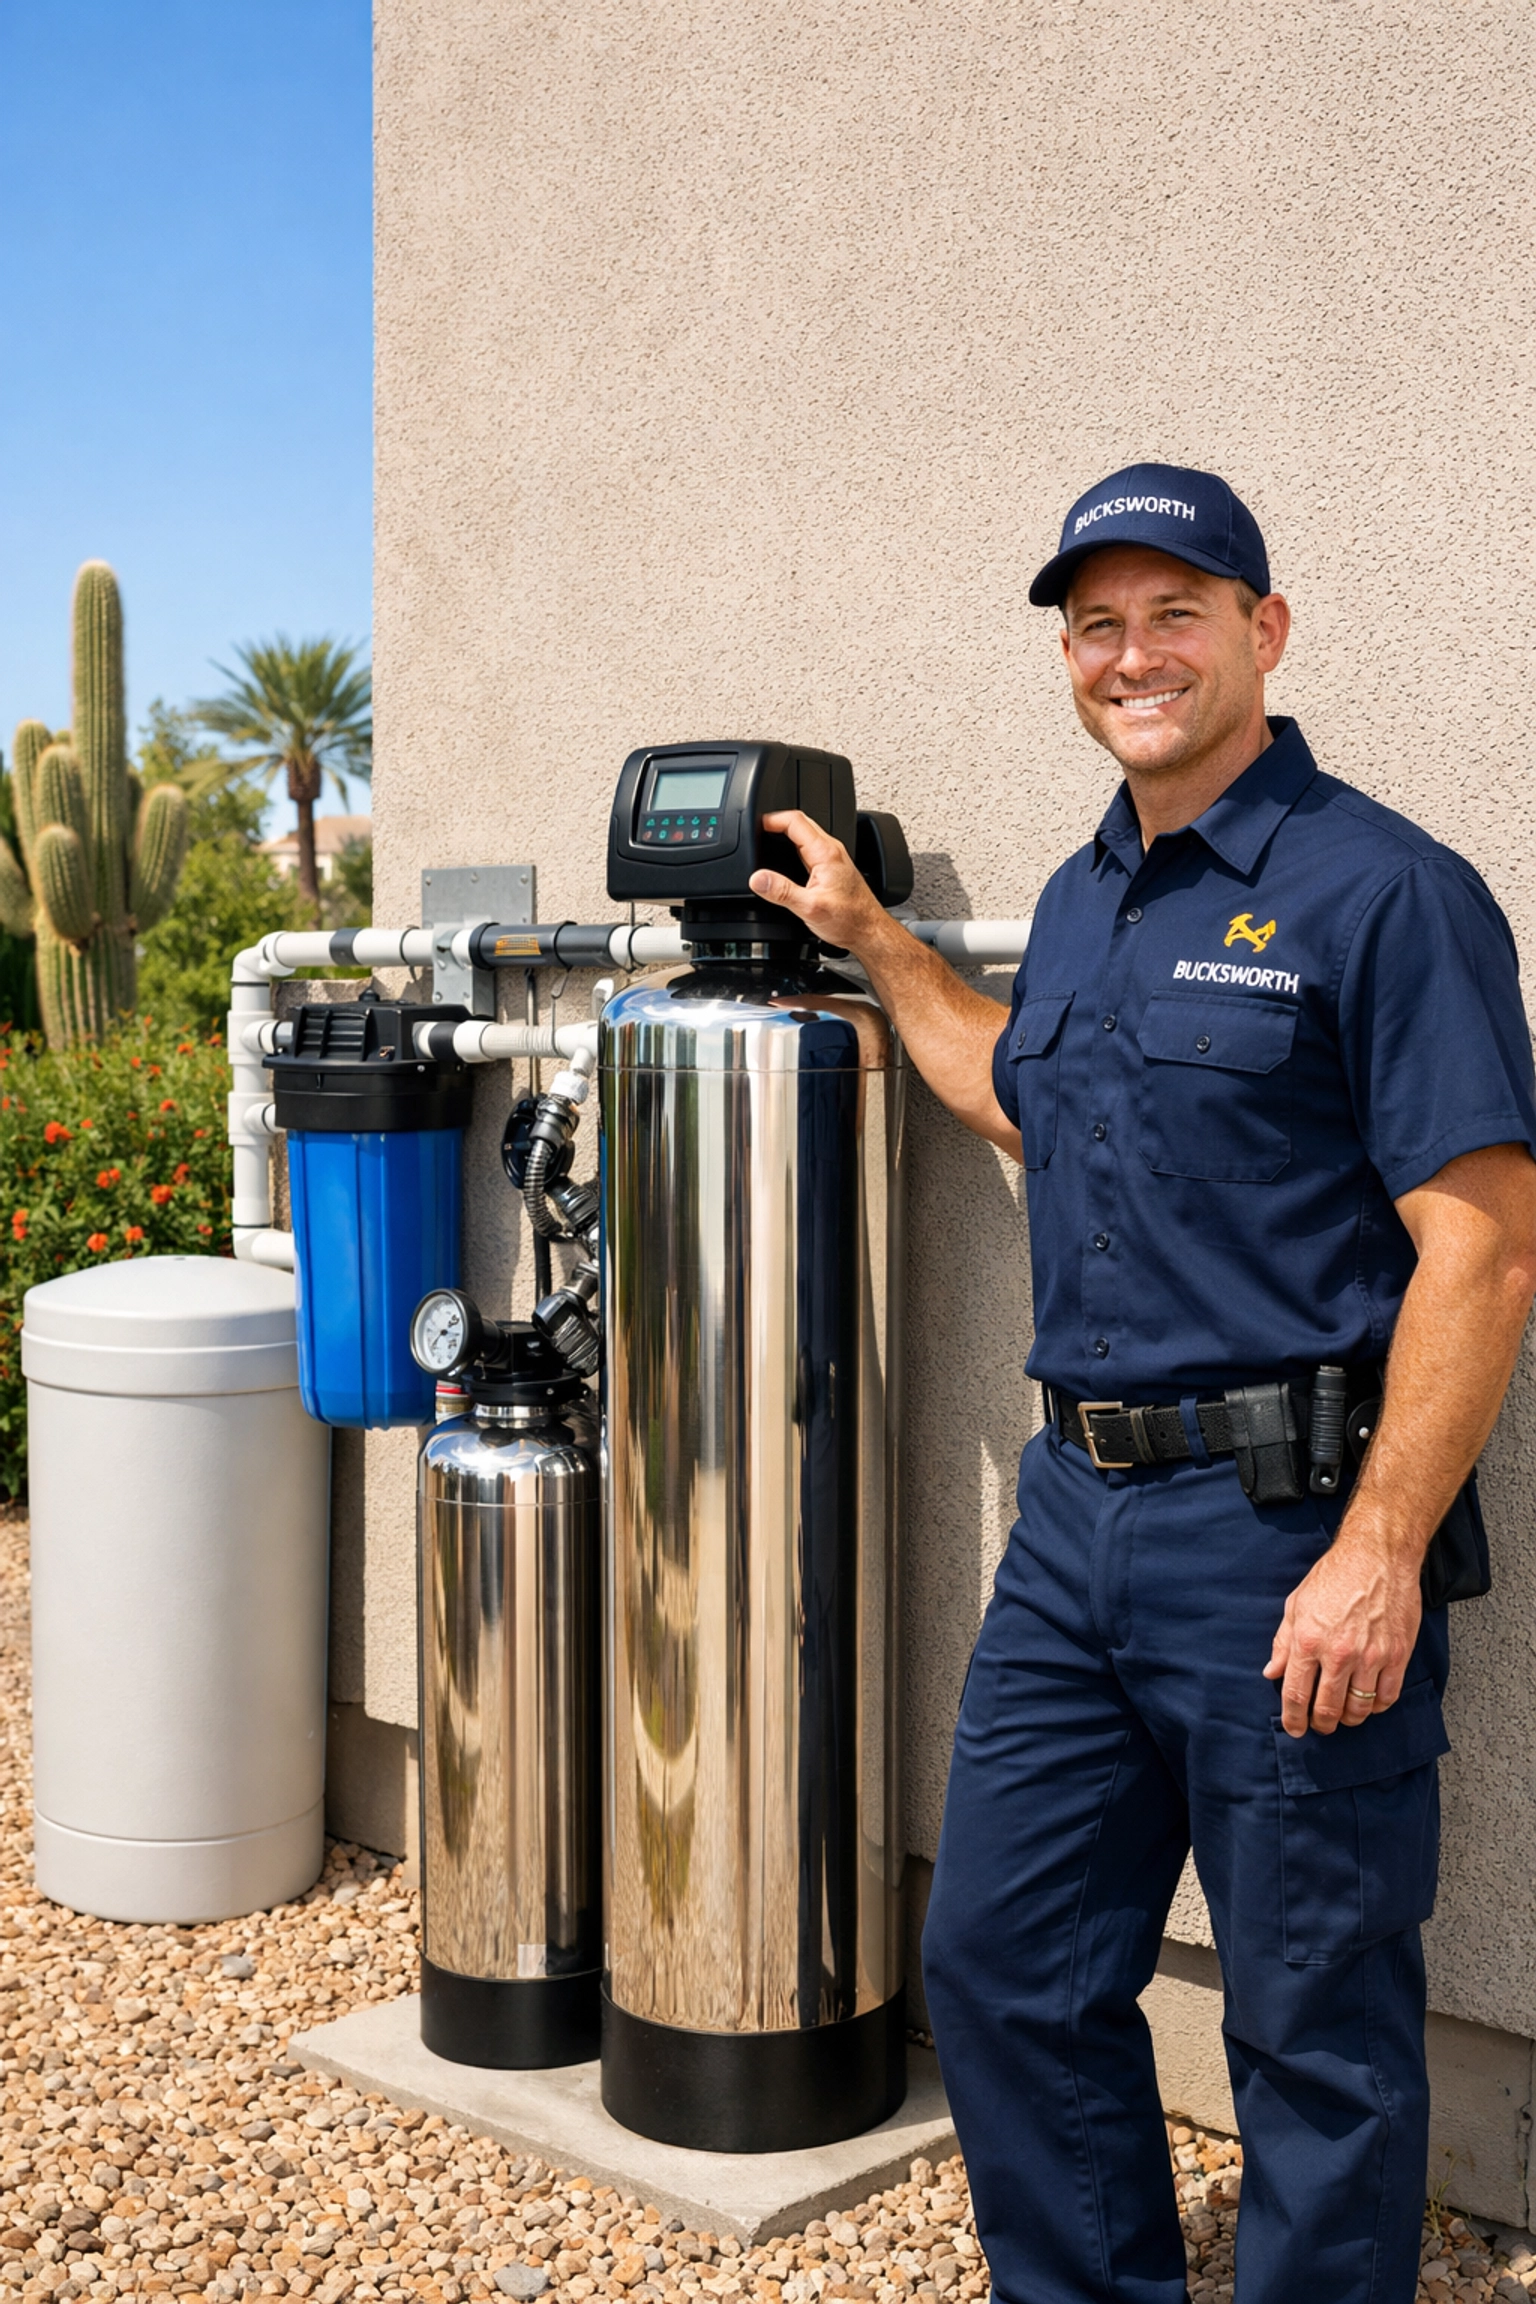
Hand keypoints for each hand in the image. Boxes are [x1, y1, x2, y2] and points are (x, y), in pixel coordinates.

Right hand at [749, 811, 890, 954]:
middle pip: (801, 823)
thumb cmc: (849, 919)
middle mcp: (832, 850)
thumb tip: (758, 879)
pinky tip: (787, 860)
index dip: (772, 819)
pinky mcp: (834, 867)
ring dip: (787, 834)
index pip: (796, 821)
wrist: (868, 930)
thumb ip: (781, 891)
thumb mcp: (809, 907)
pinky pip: (811, 848)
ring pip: (807, 835)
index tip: (756, 825)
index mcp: (825, 853)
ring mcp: (834, 858)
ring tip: (768, 841)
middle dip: (778, 823)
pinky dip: (795, 848)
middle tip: (759, 831)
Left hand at [1262, 1527, 1422, 1736]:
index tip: (1294, 1728)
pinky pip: (1387, 1697)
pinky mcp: (1397, 1655)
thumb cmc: (1335, 1575)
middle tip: (1320, 1725)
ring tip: (1344, 1716)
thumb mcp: (1297, 1604)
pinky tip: (1369, 1702)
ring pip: (1358, 1709)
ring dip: (1349, 1719)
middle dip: (1321, 1724)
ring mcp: (1371, 1657)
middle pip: (1328, 1708)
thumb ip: (1282, 1642)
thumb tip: (1272, 1672)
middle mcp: (1339, 1653)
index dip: (1293, 1718)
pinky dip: (1376, 1707)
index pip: (1296, 1694)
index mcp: (1308, 1641)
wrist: (1378, 1556)